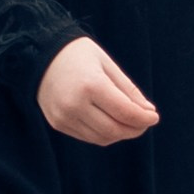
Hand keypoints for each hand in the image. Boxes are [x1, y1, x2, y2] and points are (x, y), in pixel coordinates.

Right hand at [37, 37, 159, 146]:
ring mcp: (64, 116)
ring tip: (130, 122)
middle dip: (135, 129)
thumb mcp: (107, 65)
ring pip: (102, 138)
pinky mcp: (57, 123)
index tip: (154, 116)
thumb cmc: (78, 55)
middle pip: (114, 130)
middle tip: (145, 122)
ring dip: (120, 134)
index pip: (125, 112)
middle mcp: (75, 104)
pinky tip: (111, 122)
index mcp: (91, 85)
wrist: (39, 55)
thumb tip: (148, 112)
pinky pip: (88, 137)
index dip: (143, 118)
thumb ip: (128, 90)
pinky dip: (104, 134)